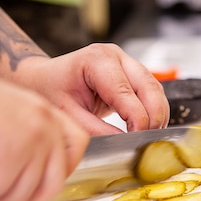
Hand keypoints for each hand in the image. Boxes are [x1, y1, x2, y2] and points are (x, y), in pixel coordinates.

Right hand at [0, 58, 89, 200]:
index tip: (36, 182)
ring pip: (19, 196)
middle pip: (51, 184)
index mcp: (46, 114)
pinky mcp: (4, 160)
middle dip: (21, 198)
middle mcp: (43, 127)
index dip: (58, 171)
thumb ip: (25, 137)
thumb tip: (27, 175)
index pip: (77, 148)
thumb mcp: (6, 114)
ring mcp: (28, 143)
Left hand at [21, 43, 169, 134]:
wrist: (43, 80)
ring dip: (157, 114)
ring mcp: (125, 62)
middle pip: (149, 86)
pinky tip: (146, 128)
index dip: (137, 118)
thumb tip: (124, 144)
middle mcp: (115, 56)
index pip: (126, 92)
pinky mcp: (131, 74)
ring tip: (149, 137)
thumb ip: (96, 130)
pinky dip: (153, 111)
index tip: (138, 140)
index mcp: (97, 60)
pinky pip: (151, 92)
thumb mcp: (68, 115)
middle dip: (153, 116)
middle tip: (149, 141)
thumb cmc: (51, 92)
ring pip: (155, 89)